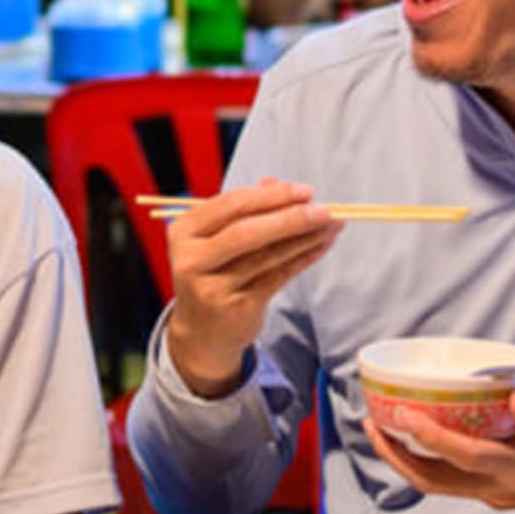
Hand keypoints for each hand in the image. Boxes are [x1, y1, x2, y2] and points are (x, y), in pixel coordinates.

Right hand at [162, 179, 341, 396]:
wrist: (201, 332)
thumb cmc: (211, 272)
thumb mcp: (216, 238)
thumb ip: (241, 209)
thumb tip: (274, 181)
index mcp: (183, 231)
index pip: (230, 205)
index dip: (270, 196)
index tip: (304, 190)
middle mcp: (192, 259)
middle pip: (246, 232)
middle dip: (289, 218)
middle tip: (323, 209)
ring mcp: (213, 287)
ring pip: (267, 256)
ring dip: (304, 238)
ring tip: (331, 225)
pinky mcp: (237, 308)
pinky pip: (277, 277)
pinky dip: (303, 259)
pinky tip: (321, 246)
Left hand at [365, 388, 514, 513]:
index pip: (461, 457)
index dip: (428, 437)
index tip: (401, 413)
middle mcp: (502, 489)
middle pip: (434, 481)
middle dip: (396, 455)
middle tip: (369, 421)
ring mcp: (500, 495)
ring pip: (440, 485)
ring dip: (406, 460)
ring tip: (381, 427)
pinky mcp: (503, 492)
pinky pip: (454, 481)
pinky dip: (429, 462)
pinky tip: (421, 435)